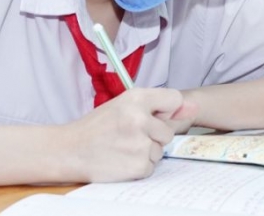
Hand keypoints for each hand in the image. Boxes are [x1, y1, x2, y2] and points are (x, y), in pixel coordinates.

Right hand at [63, 88, 196, 182]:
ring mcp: (141, 143)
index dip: (166, 111)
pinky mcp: (139, 165)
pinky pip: (151, 166)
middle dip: (153, 135)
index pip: (175, 99)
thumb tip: (194, 107)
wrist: (70, 150)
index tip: (153, 116)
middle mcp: (141, 119)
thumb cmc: (96, 127)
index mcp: (136, 98)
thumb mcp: (123, 106)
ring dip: (145, 152)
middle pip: (168, 131)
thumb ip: (158, 107)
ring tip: (121, 147)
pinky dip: (138, 166)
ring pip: (160, 150)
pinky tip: (121, 159)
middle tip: (127, 135)